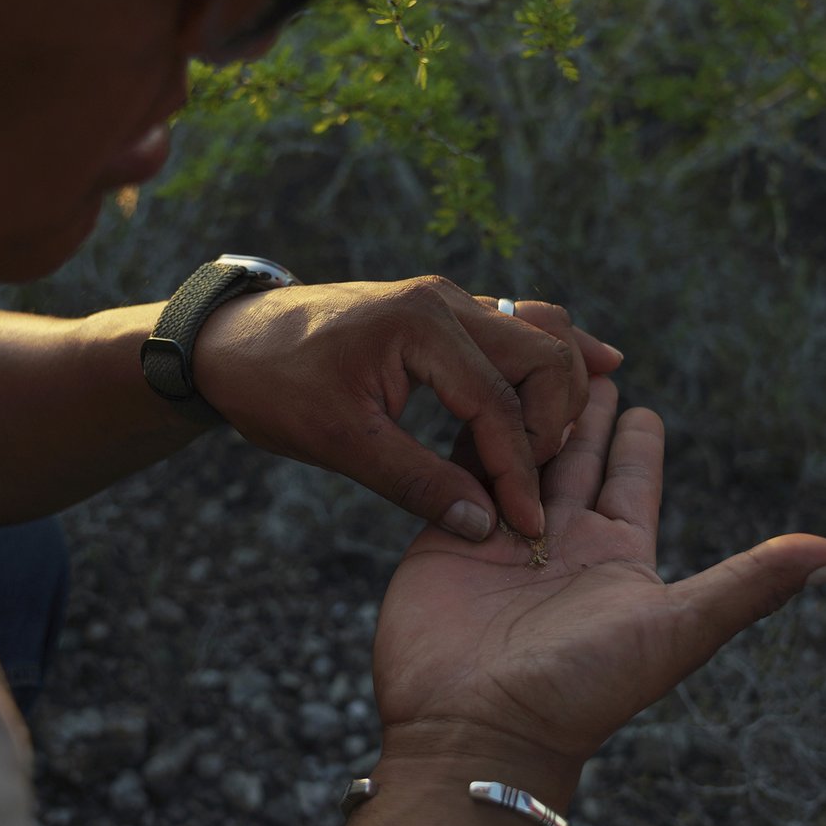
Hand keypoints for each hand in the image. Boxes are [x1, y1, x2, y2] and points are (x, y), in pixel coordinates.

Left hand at [193, 276, 620, 540]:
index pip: (498, 404)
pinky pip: (518, 325)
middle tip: (542, 485)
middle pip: (543, 354)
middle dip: (555, 423)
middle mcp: (446, 301)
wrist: (231, 340)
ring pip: (540, 329)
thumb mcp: (338, 443)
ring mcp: (448, 301)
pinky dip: (550, 355)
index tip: (527, 525)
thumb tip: (483, 525)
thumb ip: (415, 482)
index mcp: (421, 327)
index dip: (519, 472)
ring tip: (577, 435)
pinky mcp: (443, 313)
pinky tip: (593, 368)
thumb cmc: (275, 385)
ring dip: (563, 383)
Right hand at [370, 376, 825, 803]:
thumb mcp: (678, 629)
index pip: (631, 478)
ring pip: (520, 452)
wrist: (478, 729)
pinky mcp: (449, 534)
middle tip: (582, 358)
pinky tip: (473, 395)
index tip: (641, 399)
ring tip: (528, 362)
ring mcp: (501, 536)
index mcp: (618, 555)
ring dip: (526, 410)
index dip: (638, 438)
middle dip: (579, 409)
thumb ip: (751, 584)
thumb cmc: (583, 688)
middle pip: (574, 456)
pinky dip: (471, 432)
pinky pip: (463, 469)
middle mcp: (561, 541)